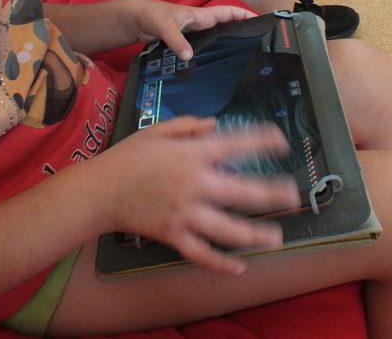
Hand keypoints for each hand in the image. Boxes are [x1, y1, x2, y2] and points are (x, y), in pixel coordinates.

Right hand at [95, 117, 299, 274]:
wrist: (99, 191)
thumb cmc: (127, 157)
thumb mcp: (157, 130)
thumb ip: (189, 125)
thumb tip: (215, 125)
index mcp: (191, 155)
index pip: (235, 144)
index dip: (261, 141)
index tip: (281, 141)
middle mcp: (194, 185)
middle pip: (241, 191)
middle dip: (271, 194)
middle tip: (293, 195)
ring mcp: (185, 213)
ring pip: (227, 228)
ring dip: (254, 234)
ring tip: (276, 237)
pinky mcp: (174, 235)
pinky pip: (202, 253)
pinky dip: (220, 263)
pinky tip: (239, 267)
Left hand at [120, 0, 256, 60]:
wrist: (135, 21)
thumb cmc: (151, 16)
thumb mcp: (164, 26)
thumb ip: (176, 40)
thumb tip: (189, 56)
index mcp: (200, 16)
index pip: (228, 13)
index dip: (244, 15)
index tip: (262, 21)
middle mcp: (200, 25)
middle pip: (226, 28)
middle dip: (241, 34)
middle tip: (257, 48)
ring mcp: (193, 36)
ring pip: (215, 40)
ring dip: (227, 46)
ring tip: (242, 61)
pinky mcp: (184, 45)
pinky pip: (203, 50)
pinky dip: (210, 56)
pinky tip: (215, 69)